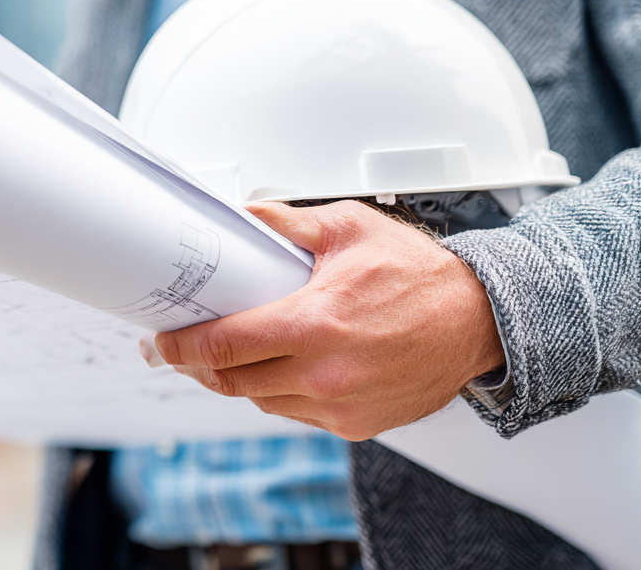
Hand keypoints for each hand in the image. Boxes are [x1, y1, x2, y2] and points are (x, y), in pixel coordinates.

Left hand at [153, 200, 505, 440]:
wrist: (480, 320)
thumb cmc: (421, 275)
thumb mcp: (349, 229)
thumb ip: (287, 223)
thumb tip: (244, 215)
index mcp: (315, 324)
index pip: (223, 347)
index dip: (180, 347)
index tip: (160, 341)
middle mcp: (326, 373)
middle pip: (231, 382)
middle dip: (195, 367)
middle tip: (175, 350)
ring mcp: (341, 405)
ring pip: (260, 401)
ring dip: (236, 380)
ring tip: (224, 355)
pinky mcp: (357, 425)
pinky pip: (296, 413)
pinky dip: (276, 393)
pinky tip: (274, 369)